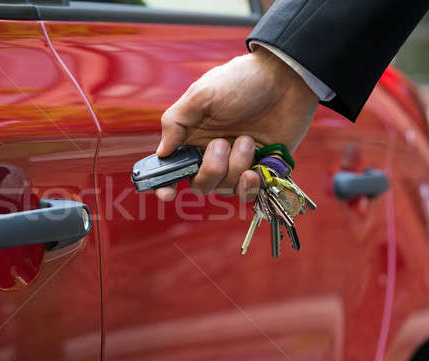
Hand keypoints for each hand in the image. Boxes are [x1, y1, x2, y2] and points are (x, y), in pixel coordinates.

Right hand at [154, 46, 317, 201]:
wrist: (287, 78)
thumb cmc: (242, 80)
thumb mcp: (202, 94)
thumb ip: (176, 122)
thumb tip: (162, 153)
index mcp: (193, 138)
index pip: (173, 170)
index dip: (165, 185)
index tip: (166, 192)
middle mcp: (213, 154)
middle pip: (200, 184)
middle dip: (210, 170)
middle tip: (222, 143)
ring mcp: (237, 163)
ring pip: (225, 188)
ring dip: (235, 166)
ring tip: (248, 140)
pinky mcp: (262, 168)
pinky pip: (248, 194)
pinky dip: (248, 187)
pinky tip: (254, 171)